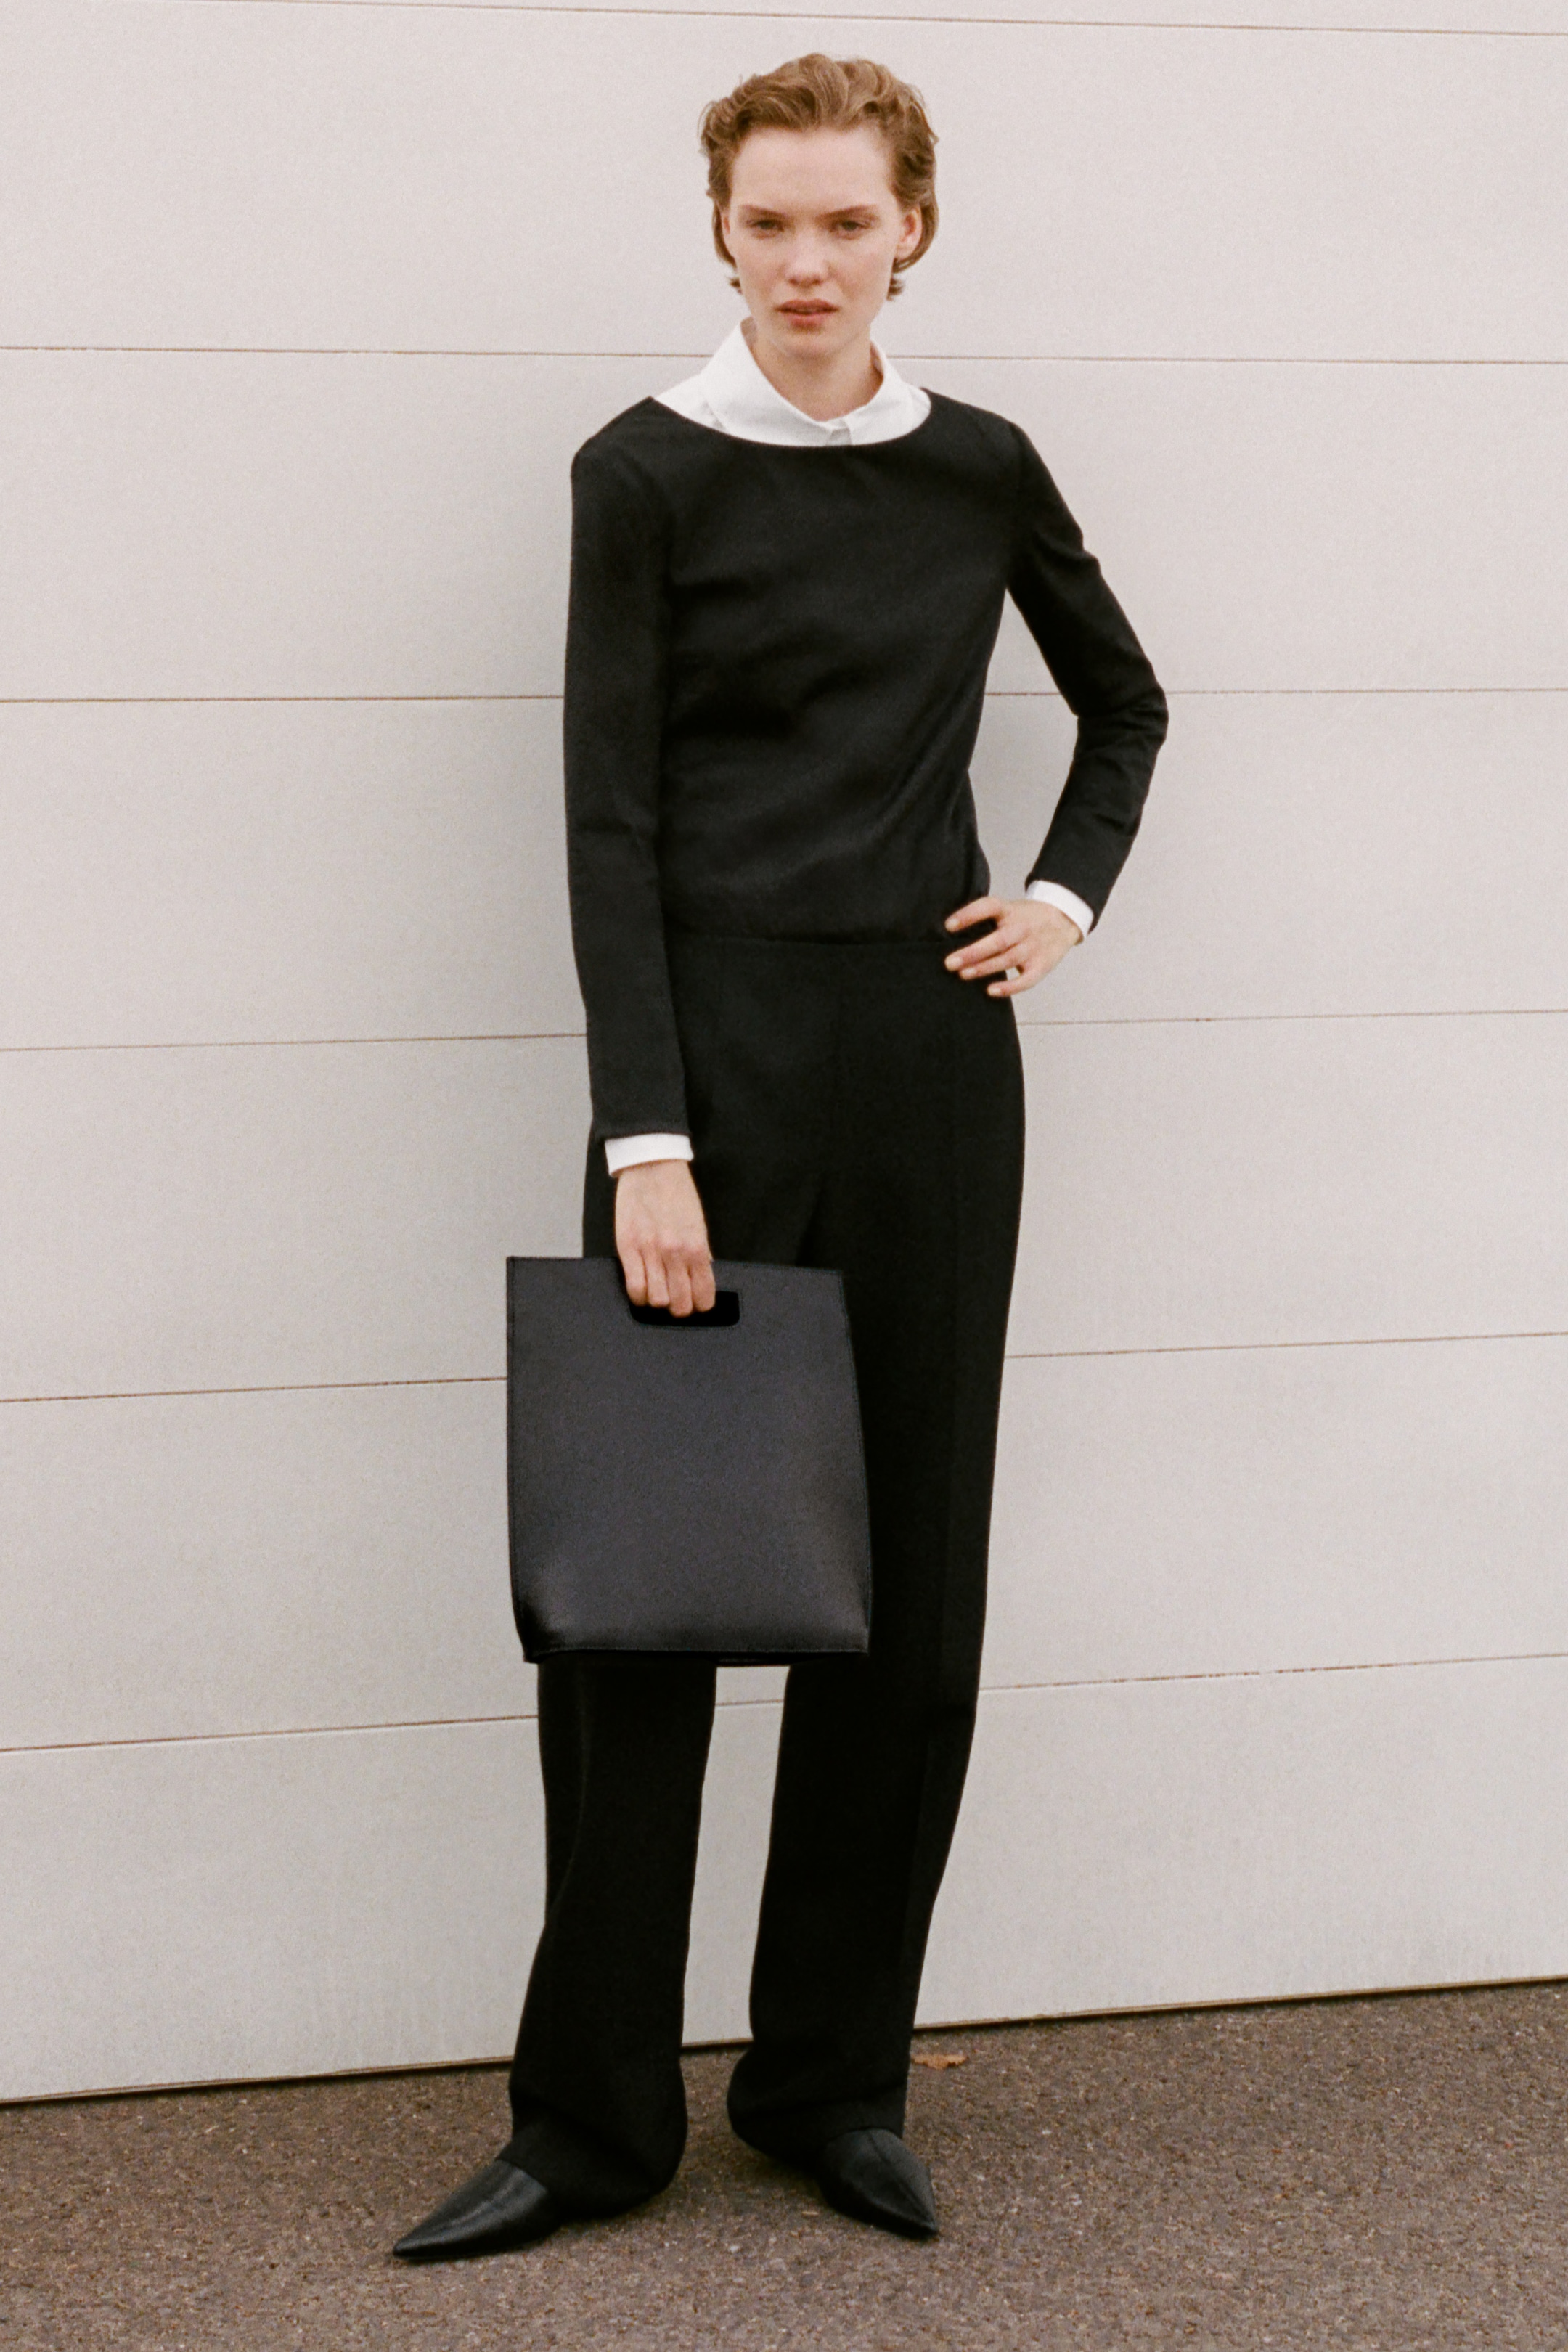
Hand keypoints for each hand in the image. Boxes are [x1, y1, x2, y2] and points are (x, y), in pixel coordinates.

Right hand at [614, 1159, 715, 1316]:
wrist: (653, 1167)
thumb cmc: (677, 1194)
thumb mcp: (698, 1224)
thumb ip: (701, 1254)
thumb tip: (702, 1279)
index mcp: (697, 1248)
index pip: (704, 1297)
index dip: (699, 1305)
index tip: (695, 1301)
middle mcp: (675, 1253)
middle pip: (680, 1305)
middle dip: (678, 1306)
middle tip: (674, 1297)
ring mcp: (650, 1251)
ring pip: (656, 1300)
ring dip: (657, 1300)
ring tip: (656, 1289)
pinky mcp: (628, 1247)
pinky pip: (634, 1287)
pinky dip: (638, 1294)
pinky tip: (641, 1285)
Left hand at [943, 896, 1082, 996]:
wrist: (1064, 919)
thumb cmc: (1027, 918)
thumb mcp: (1009, 909)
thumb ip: (986, 918)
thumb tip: (950, 934)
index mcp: (1011, 910)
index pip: (989, 907)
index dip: (968, 915)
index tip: (948, 926)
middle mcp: (1023, 928)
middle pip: (998, 940)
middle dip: (972, 952)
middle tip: (950, 963)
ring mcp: (1034, 947)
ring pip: (1008, 959)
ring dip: (984, 968)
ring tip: (963, 974)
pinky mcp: (1042, 965)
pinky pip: (1026, 979)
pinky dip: (1009, 987)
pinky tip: (991, 990)